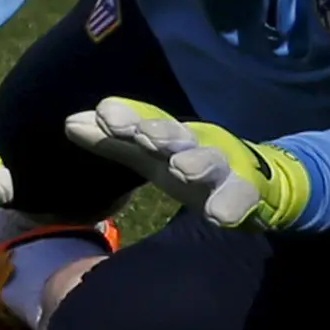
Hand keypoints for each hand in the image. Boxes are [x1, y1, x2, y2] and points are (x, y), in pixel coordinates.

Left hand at [63, 97, 309, 228]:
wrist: (260, 184)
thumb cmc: (191, 165)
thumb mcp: (150, 155)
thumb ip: (112, 142)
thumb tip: (69, 123)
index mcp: (171, 137)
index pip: (146, 122)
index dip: (128, 118)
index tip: (105, 113)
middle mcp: (197, 146)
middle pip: (180, 136)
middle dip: (163, 133)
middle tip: (145, 135)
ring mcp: (226, 169)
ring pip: (213, 163)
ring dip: (199, 163)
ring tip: (182, 168)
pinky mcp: (251, 195)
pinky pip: (244, 199)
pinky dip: (234, 205)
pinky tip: (221, 216)